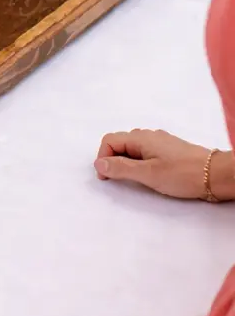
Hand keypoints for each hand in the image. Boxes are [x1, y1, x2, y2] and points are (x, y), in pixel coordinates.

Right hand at [94, 129, 234, 200]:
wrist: (216, 175)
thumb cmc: (181, 173)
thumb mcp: (147, 174)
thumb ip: (121, 168)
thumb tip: (98, 164)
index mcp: (140, 137)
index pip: (109, 141)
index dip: (103, 158)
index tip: (106, 178)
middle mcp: (147, 135)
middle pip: (120, 143)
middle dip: (113, 160)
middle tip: (118, 181)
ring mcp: (159, 142)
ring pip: (133, 148)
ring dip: (126, 162)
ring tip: (135, 180)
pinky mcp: (169, 150)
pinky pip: (145, 152)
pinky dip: (139, 163)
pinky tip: (150, 176)